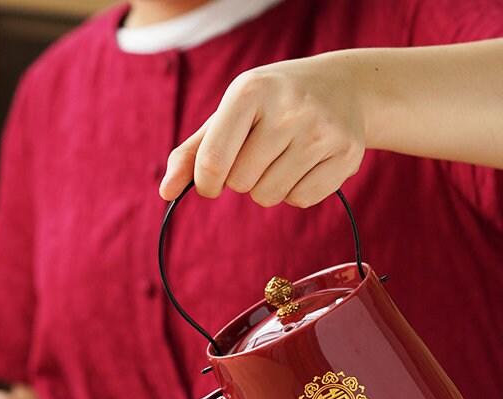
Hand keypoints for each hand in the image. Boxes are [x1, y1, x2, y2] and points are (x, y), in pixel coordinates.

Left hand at [160, 51, 366, 206]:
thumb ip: (193, 153)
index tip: (210, 181)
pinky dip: (296, 192)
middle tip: (260, 152)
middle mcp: (289, 109)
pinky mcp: (345, 154)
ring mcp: (321, 131)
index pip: (212, 161)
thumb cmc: (271, 105)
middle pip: (241, 184)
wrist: (345, 86)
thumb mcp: (229, 115)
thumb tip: (165, 192)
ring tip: (283, 156)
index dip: (206, 183)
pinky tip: (306, 164)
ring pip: (269, 196)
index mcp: (250, 91)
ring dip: (268, 186)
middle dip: (242, 179)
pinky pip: (300, 200)